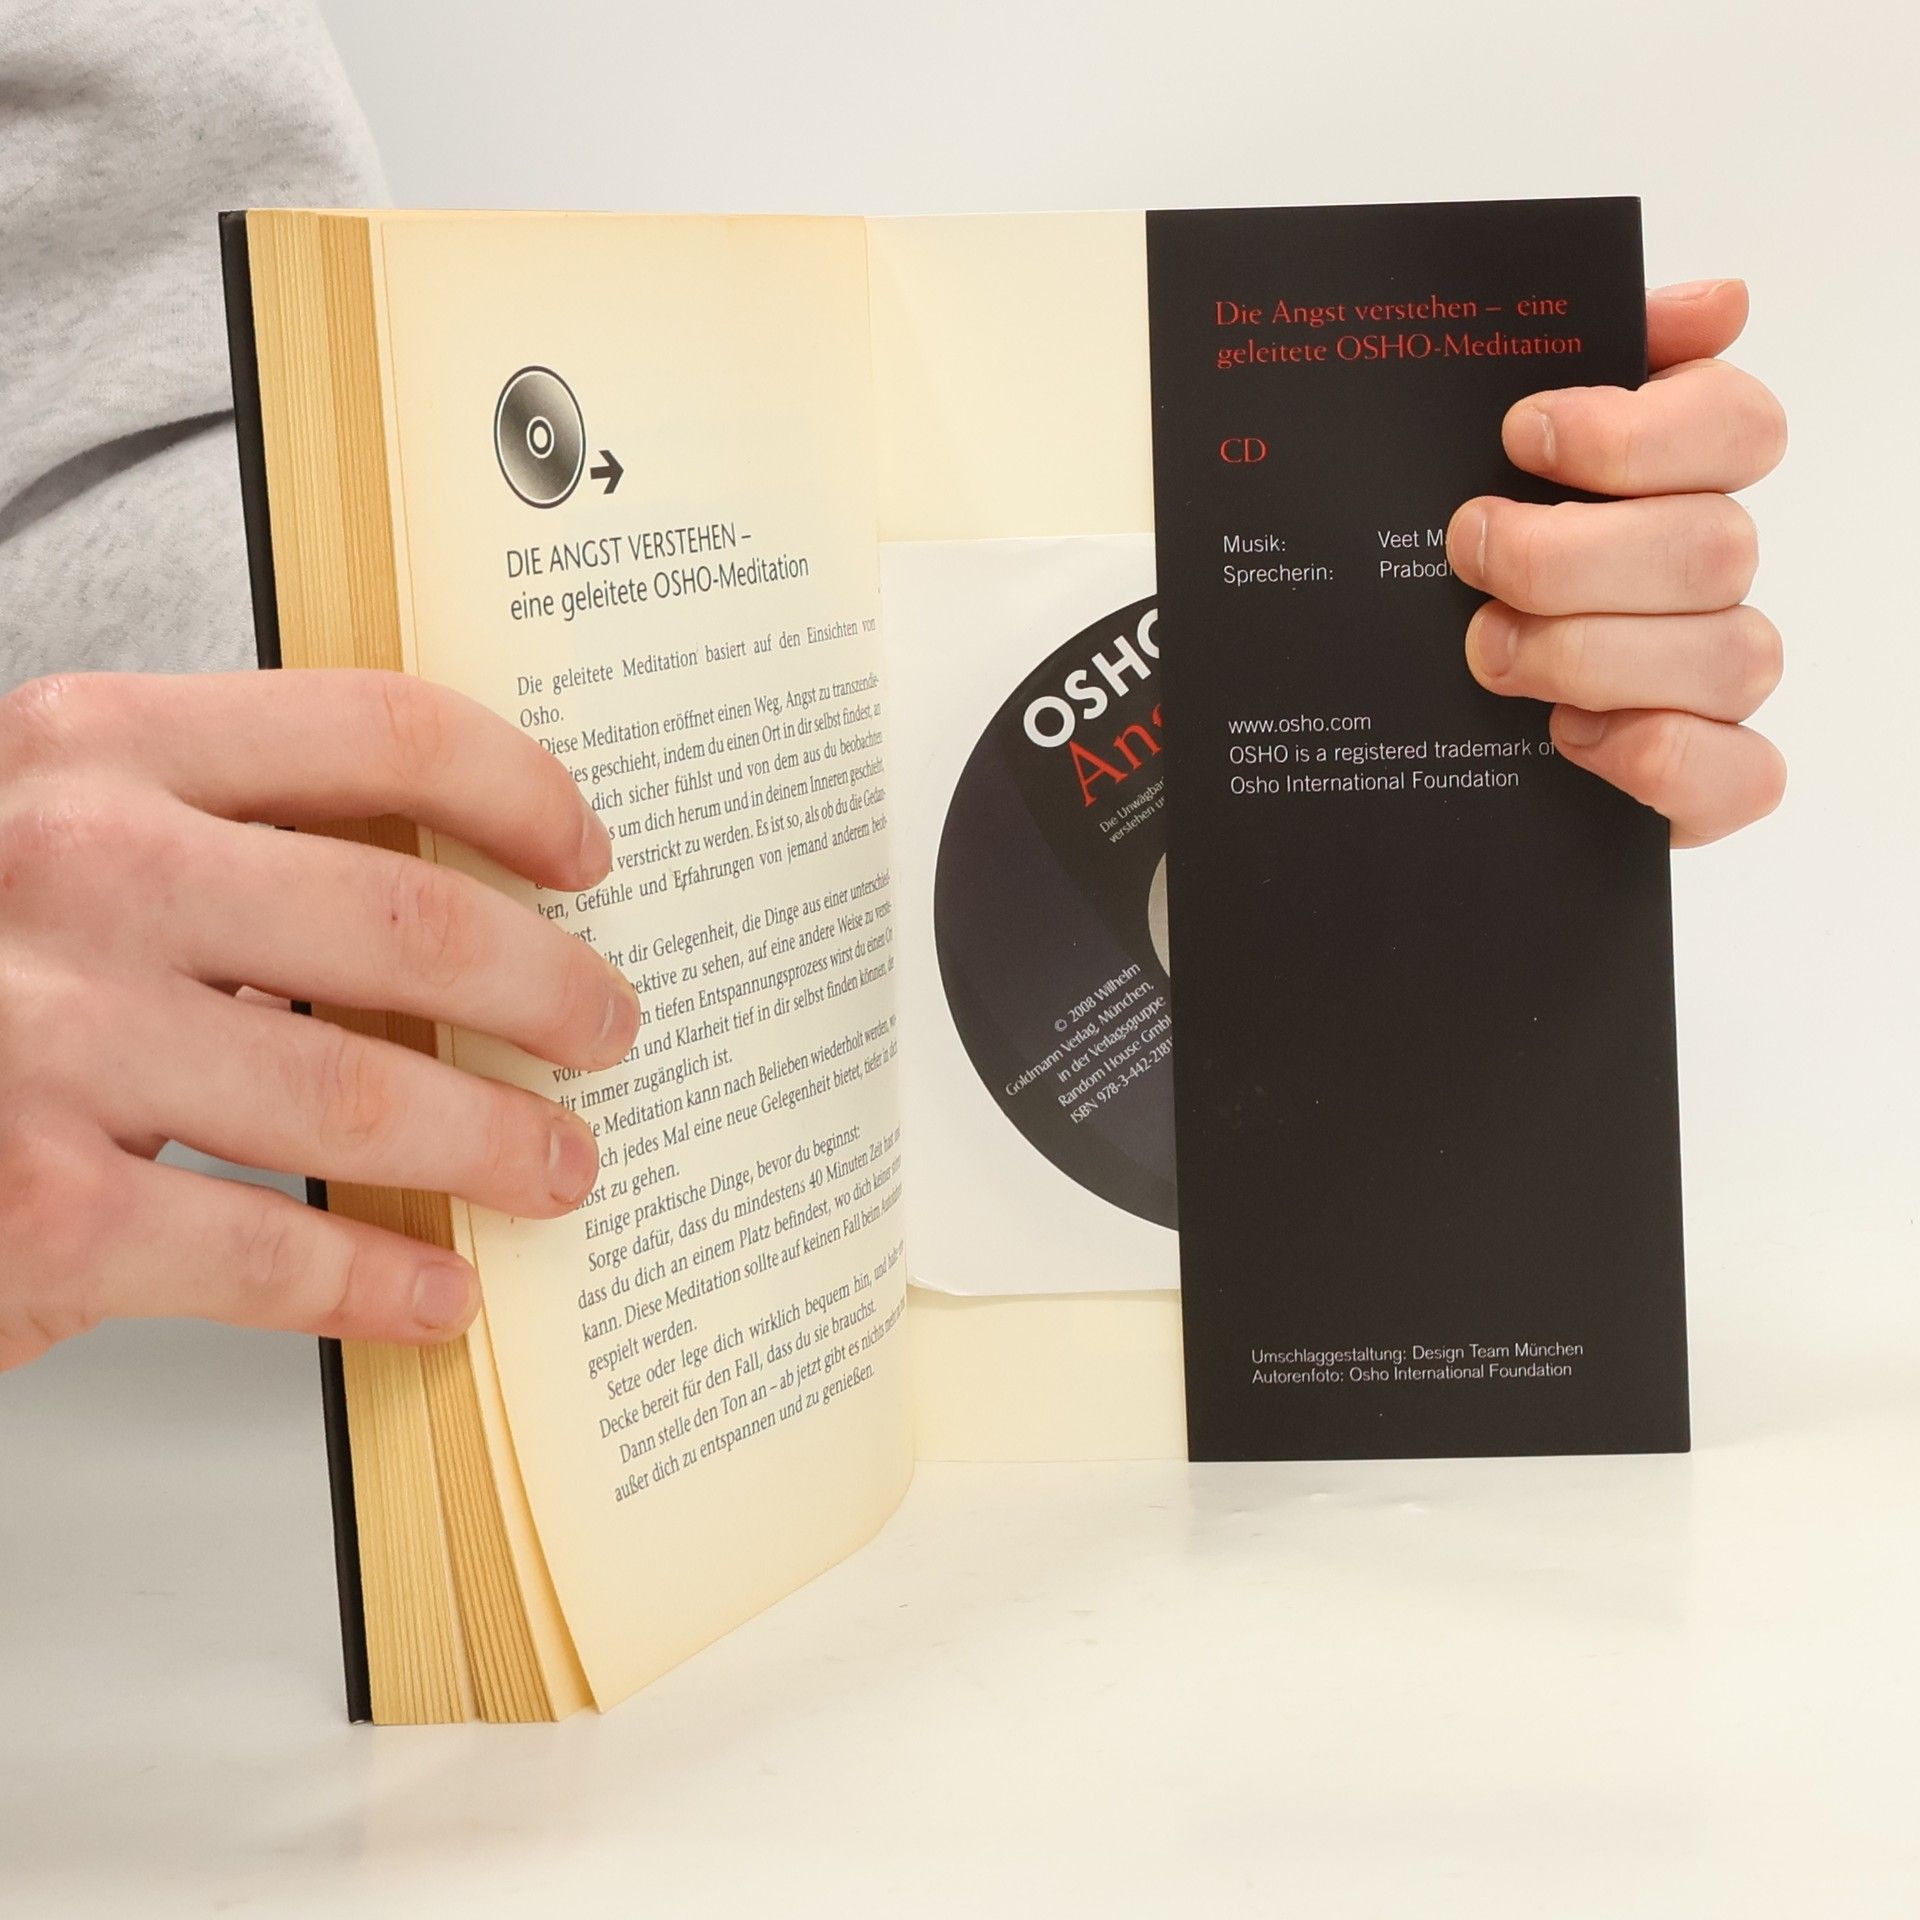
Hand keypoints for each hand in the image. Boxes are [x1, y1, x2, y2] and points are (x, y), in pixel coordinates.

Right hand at [0, 671, 638, 1370]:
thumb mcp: (49, 834)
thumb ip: (222, 837)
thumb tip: (447, 894)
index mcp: (93, 748)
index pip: (379, 730)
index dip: (519, 790)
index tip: (584, 855)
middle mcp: (75, 870)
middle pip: (410, 921)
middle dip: (548, 989)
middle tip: (604, 1028)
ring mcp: (47, 1040)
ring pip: (370, 1101)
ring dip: (499, 1145)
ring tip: (558, 1165)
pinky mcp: (35, 1212)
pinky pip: (275, 1258)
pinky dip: (385, 1285)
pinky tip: (438, 1291)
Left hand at [1447, 279, 1786, 845]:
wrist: (1389, 703)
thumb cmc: (1444, 568)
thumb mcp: (1466, 455)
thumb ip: (1570, 360)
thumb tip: (1719, 302)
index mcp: (1675, 478)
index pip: (1738, 426)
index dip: (1635, 431)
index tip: (1522, 435)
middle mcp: (1707, 572)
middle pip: (1712, 547)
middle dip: (1571, 556)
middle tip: (1469, 553)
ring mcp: (1711, 677)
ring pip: (1729, 657)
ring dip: (1591, 653)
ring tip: (1487, 653)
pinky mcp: (1702, 775)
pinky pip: (1743, 774)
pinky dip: (1661, 757)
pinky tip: (1571, 736)